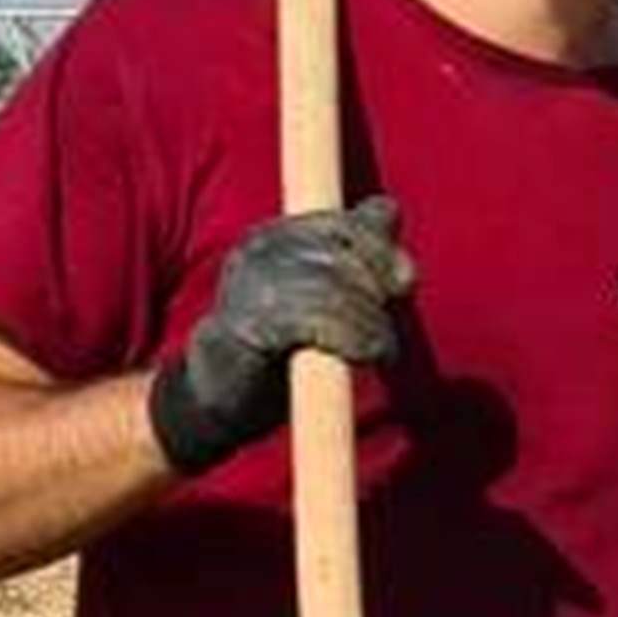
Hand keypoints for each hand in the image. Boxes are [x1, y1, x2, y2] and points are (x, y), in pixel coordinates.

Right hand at [146, 197, 406, 474]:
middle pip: (343, 256)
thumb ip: (355, 255)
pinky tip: (367, 356)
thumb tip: (393, 222)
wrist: (216, 394)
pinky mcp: (249, 325)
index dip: (381, 250)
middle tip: (385, 328)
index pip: (346, 224)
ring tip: (382, 348)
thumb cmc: (276, 343)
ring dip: (370, 323)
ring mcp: (249, 285)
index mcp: (274, 235)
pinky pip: (316, 322)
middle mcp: (257, 250)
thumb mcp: (320, 291)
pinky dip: (354, 339)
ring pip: (333, 290)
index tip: (401, 285)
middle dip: (377, 292)